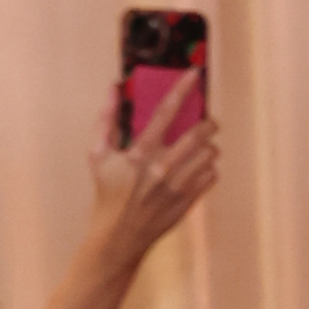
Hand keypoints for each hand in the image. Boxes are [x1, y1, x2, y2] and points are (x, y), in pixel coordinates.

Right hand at [89, 92, 221, 253]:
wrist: (119, 234)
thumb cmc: (106, 190)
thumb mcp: (97, 153)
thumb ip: (106, 118)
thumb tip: (113, 87)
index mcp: (141, 152)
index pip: (166, 111)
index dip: (183, 89)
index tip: (196, 74)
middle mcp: (163, 168)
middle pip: (198, 134)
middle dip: (208, 122)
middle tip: (208, 121)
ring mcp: (179, 187)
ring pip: (209, 155)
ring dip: (210, 145)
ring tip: (204, 144)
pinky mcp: (188, 202)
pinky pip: (211, 176)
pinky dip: (210, 166)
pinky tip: (201, 165)